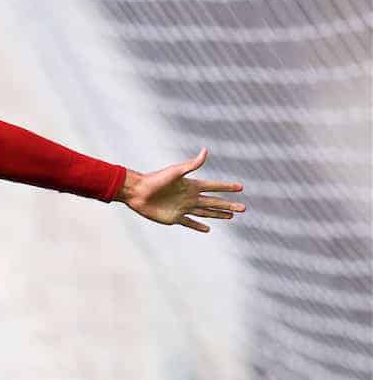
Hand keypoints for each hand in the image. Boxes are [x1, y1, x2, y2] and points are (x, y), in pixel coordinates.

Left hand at [117, 148, 244, 232]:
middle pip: (213, 202)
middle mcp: (189, 197)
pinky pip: (189, 223)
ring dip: (218, 215)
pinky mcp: (174, 218)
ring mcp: (183, 208)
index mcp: (191, 185)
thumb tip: (205, 150)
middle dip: (228, 205)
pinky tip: (208, 229)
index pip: (214, 186)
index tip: (240, 187)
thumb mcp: (175, 171)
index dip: (227, 187)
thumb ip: (191, 164)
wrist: (136, 192)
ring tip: (231, 216)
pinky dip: (198, 226)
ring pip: (205, 213)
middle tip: (244, 208)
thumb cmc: (155, 179)